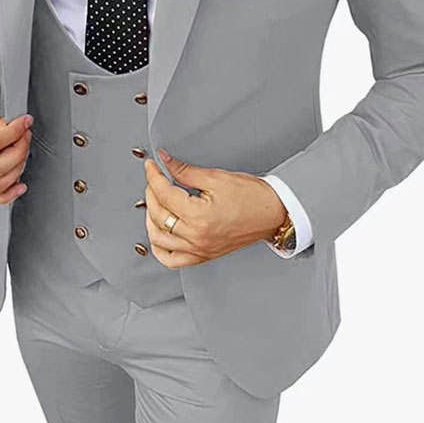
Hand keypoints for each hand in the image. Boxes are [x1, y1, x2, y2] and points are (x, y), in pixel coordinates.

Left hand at [143, 149, 287, 267]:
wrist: (272, 213)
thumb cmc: (252, 196)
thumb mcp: (216, 178)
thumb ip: (185, 171)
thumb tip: (165, 162)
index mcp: (199, 216)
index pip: (164, 194)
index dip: (154, 176)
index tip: (152, 166)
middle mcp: (196, 237)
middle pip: (159, 215)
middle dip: (151, 192)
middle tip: (155, 178)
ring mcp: (198, 249)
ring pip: (158, 239)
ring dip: (151, 218)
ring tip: (155, 202)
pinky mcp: (202, 256)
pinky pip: (171, 260)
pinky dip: (159, 247)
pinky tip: (158, 232)